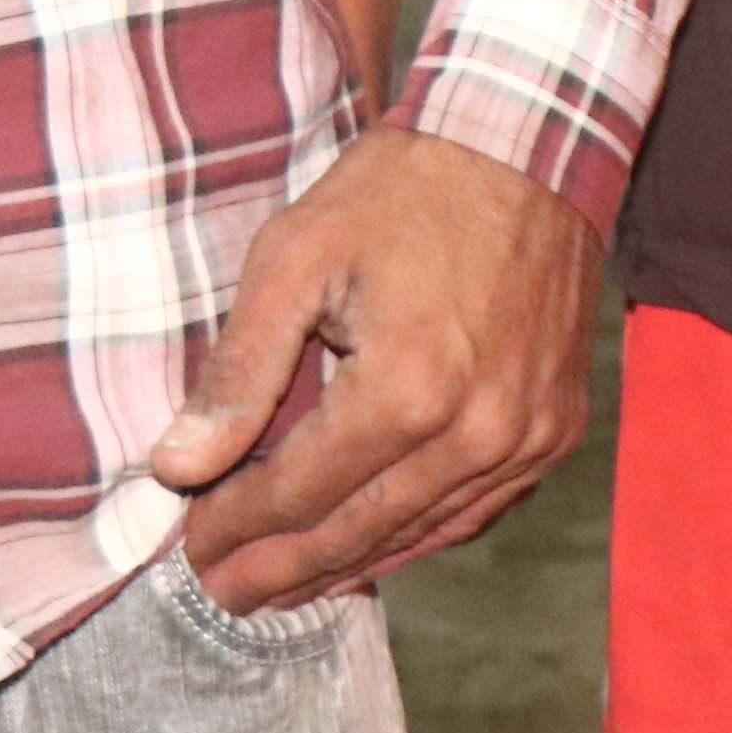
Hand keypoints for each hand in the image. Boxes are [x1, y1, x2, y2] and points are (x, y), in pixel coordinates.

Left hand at [153, 123, 599, 611]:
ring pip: (418, 534)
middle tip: (221, 593)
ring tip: (280, 586)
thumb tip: (176, 464)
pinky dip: (413, 535)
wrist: (529, 139)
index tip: (187, 545)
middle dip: (280, 568)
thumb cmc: (404, 188)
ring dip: (344, 566)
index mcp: (406, 391)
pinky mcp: (555, 430)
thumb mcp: (296, 256)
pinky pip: (475, 511)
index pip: (298, 492)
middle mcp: (476, 434)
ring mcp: (526, 439)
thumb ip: (239, 370)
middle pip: (356, 531)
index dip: (235, 525)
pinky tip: (367, 546)